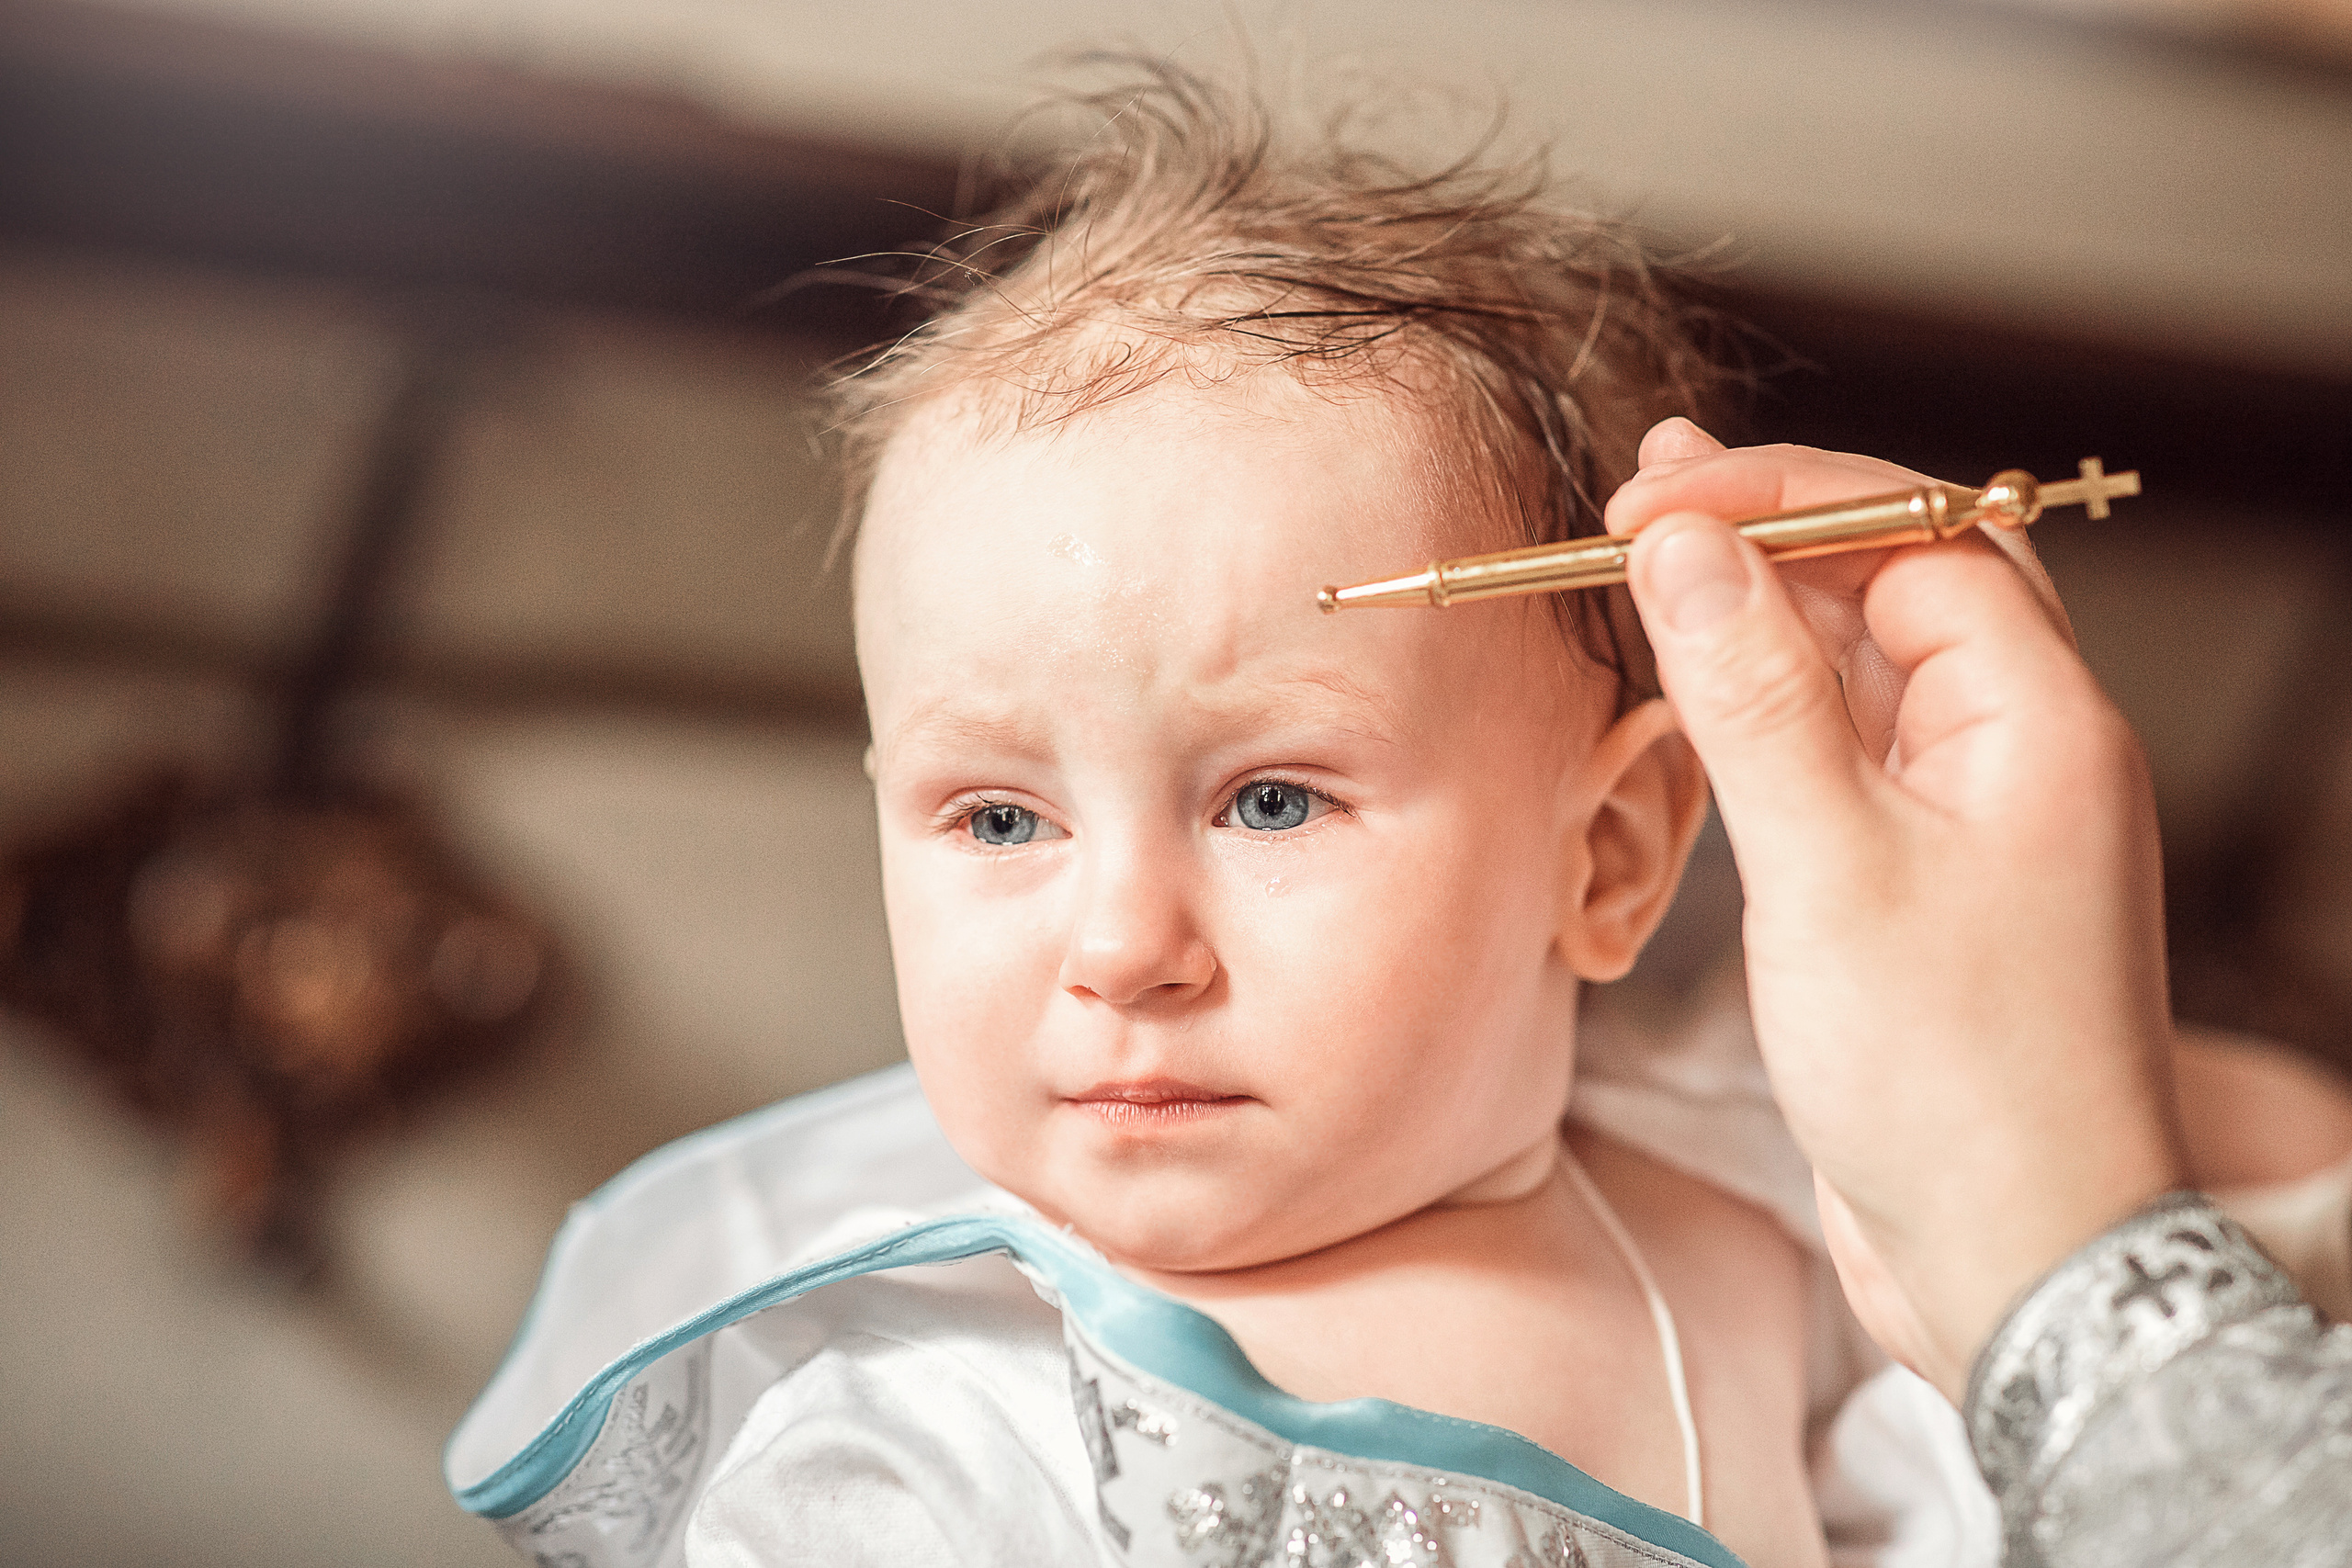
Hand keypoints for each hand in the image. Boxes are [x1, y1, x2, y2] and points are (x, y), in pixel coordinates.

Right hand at [1608, 420, 2185, 1397]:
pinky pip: (1848, 751)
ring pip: (1867, 664)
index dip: (1780, 498)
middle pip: (1898, 579)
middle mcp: (2018, 748)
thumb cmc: (1950, 1077)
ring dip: (1765, 609)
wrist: (2015, 1260)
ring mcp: (1973, 816)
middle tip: (1647, 492)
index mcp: (2037, 719)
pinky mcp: (1923, 881)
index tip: (1650, 501)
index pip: (1915, 535)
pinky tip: (1700, 687)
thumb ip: (1752, 692)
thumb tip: (1684, 544)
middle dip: (1774, 525)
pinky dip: (1770, 705)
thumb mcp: (1828, 865)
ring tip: (1653, 552)